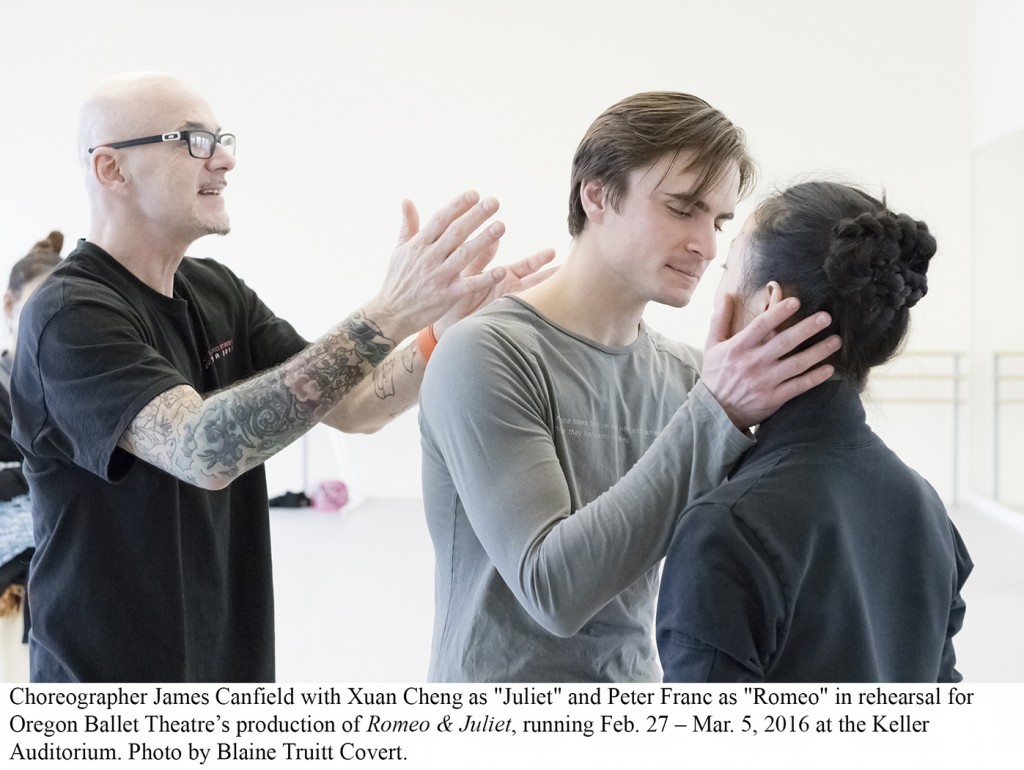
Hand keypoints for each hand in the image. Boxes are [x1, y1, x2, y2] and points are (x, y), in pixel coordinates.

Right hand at [369, 191, 508, 338]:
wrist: (391, 314)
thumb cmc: (398, 280)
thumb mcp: (399, 251)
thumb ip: (408, 226)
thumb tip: (406, 200)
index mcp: (419, 245)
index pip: (440, 219)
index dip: (458, 206)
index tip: (474, 194)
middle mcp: (429, 258)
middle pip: (455, 233)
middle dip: (475, 216)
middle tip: (494, 202)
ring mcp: (438, 277)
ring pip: (464, 255)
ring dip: (484, 240)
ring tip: (501, 226)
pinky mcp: (446, 296)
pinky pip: (468, 286)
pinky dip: (484, 279)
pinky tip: (501, 271)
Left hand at [434, 248, 557, 337]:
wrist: (444, 321)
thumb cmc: (454, 295)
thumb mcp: (468, 272)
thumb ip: (481, 256)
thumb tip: (494, 238)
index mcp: (504, 277)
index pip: (528, 266)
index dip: (541, 260)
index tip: (554, 252)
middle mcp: (511, 291)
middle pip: (538, 283)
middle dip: (556, 278)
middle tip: (578, 273)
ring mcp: (508, 306)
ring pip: (533, 299)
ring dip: (548, 295)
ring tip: (568, 294)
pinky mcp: (502, 317)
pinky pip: (519, 314)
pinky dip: (531, 311)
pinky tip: (542, 310)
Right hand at [701, 294, 840, 428]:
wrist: (715, 412)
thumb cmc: (715, 375)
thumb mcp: (712, 345)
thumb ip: (720, 319)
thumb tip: (725, 294)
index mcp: (738, 347)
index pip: (761, 326)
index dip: (778, 313)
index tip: (796, 302)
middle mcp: (753, 363)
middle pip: (784, 342)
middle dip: (807, 328)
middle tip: (826, 317)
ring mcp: (764, 382)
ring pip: (797, 364)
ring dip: (818, 352)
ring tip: (836, 341)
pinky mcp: (773, 398)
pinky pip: (798, 386)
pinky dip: (815, 378)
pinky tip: (829, 368)